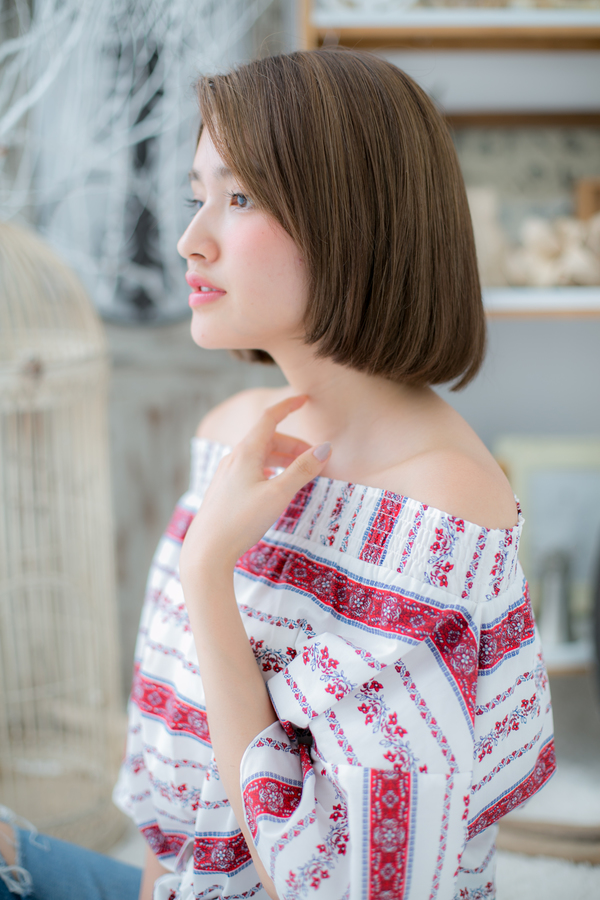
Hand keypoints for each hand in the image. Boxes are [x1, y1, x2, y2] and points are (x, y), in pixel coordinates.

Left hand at [179, 395, 331, 583]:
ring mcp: (226, 474)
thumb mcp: (278, 494)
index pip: (269, 418)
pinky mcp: (224, 490)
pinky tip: (275, 485)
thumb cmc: (241, 521)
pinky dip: (269, 470)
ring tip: (300, 473)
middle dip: (293, 445)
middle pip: (267, 439)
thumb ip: (302, 470)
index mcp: (245, 452)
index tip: (303, 398)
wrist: (206, 550)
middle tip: (316, 460)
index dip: (287, 406)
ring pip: (259, 456)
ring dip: (282, 459)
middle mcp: (233, 458)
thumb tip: (324, 448)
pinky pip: (251, 470)